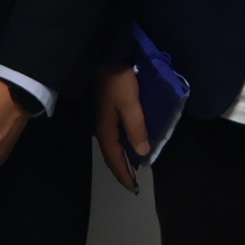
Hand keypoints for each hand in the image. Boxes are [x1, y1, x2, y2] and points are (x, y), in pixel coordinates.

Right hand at [92, 66, 147, 192]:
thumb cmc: (118, 80)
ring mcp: (104, 119)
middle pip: (111, 154)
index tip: (133, 188)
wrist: (105, 56)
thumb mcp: (130, 103)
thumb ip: (136, 127)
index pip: (114, 159)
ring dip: (122, 158)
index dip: (123, 174)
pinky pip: (116, 135)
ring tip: (133, 166)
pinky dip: (123, 145)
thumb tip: (142, 153)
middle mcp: (102, 127)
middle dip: (121, 169)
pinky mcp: (108, 110)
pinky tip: (130, 143)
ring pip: (113, 145)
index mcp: (106, 129)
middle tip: (133, 182)